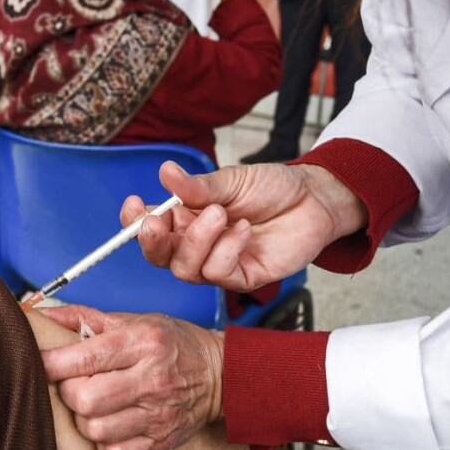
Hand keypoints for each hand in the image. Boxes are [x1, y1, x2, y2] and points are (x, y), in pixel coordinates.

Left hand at [41, 305, 223, 449]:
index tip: (40, 361)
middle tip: (75, 382)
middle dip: (69, 391)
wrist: (220, 374)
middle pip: (84, 399)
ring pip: (95, 430)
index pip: (85, 358)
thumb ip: (84, 318)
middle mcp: (153, 379)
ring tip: (94, 403)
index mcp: (143, 342)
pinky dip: (104, 442)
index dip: (51, 363)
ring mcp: (159, 415)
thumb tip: (41, 315)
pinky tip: (111, 422)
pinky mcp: (161, 441)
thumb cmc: (172, 343)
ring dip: (84, 418)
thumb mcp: (133, 320)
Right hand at [123, 161, 366, 291]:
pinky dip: (226, 250)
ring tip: (221, 213)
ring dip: (197, 241)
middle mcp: (197, 243)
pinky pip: (218, 274)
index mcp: (186, 216)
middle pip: (160, 256)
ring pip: (185, 269)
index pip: (150, 226)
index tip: (135, 204)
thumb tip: (165, 172)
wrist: (314, 199)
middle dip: (153, 241)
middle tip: (159, 221)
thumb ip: (197, 185)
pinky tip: (243, 229)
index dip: (135, 221)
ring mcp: (218, 262)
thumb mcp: (232, 180)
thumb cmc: (272, 188)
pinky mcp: (242, 277)